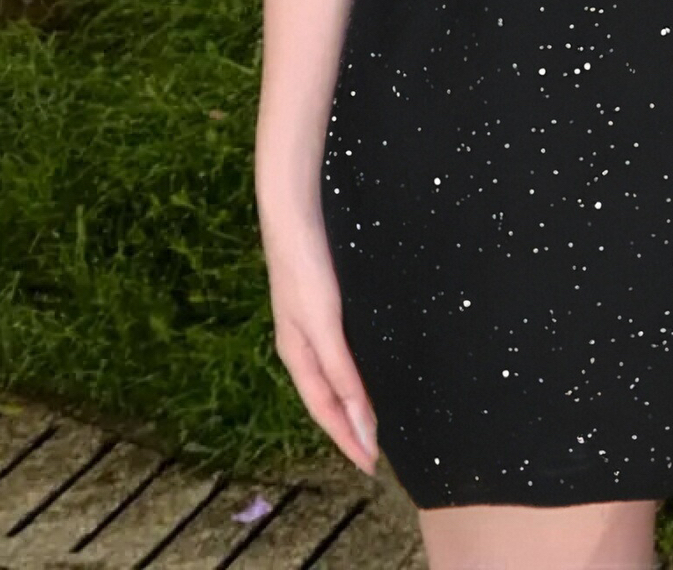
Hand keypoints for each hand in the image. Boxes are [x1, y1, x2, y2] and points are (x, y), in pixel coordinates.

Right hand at [264, 208, 380, 475]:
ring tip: (376, 418)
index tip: (371, 466)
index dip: (346, 438)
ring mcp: (314, 320)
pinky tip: (371, 365)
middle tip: (376, 454)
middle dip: (349, 427)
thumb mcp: (322, 323)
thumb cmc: (304, 264)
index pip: (326, 409)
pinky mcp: (328, 298)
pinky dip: (357, 369)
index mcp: (298, 353)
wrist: (296, 207)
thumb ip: (340, 370)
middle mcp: (304, 341)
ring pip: (336, 373)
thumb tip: (358, 421)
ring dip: (354, 400)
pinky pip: (344, 347)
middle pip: (329, 396)